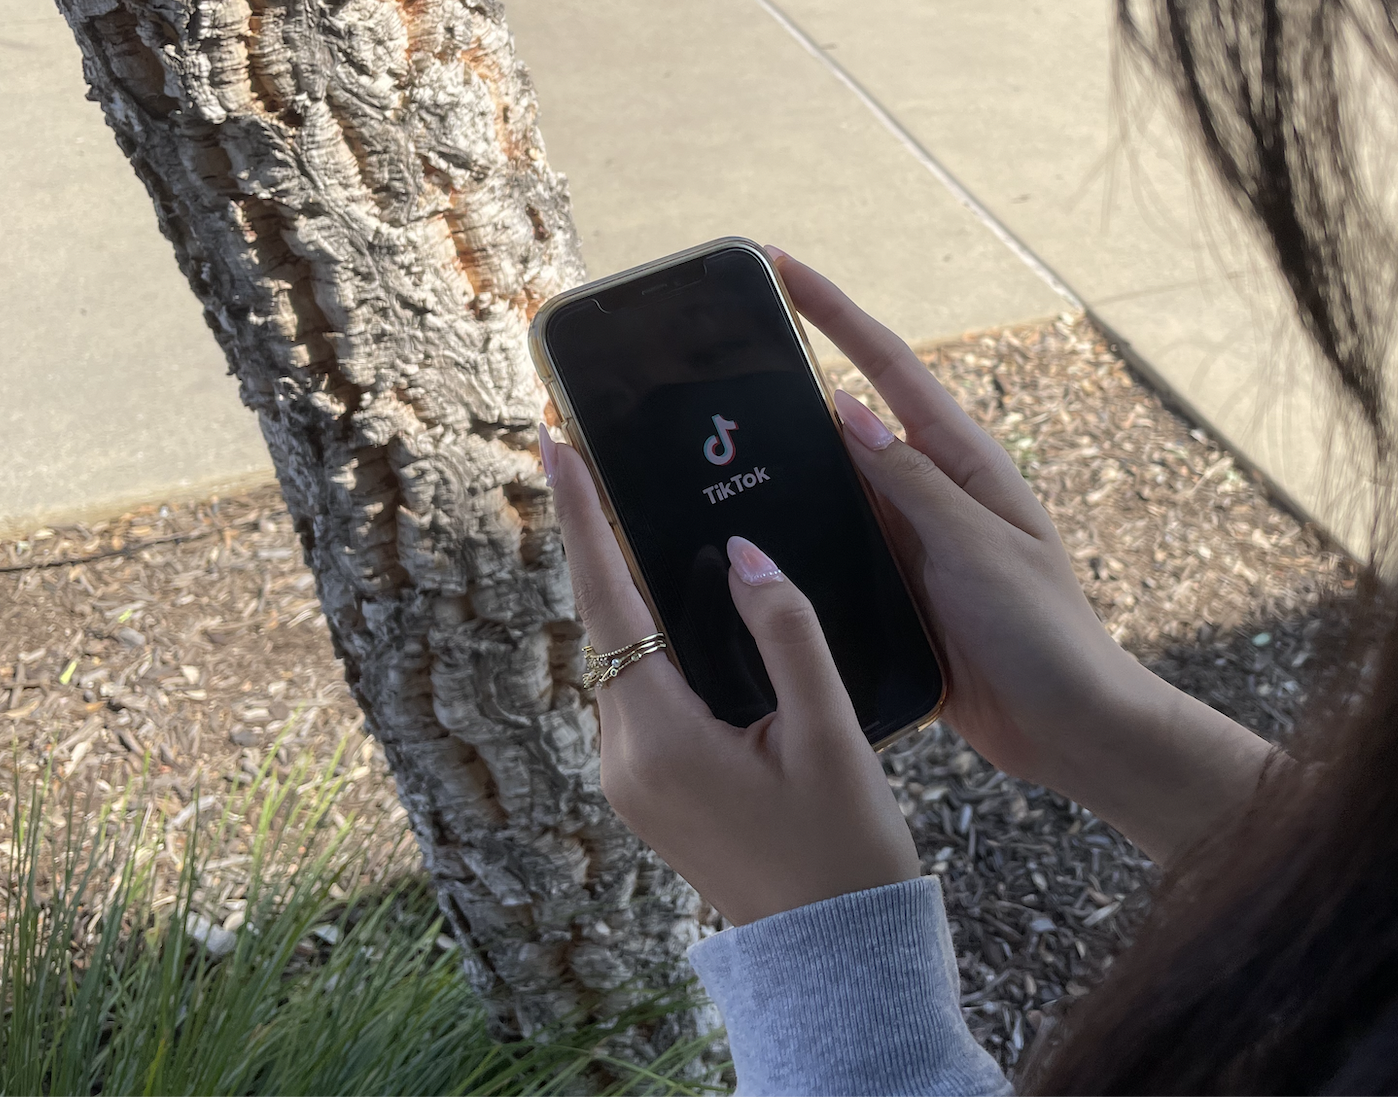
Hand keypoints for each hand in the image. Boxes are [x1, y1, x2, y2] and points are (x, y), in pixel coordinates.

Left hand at [542, 427, 918, 926]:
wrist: (835, 957)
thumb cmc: (844, 848)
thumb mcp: (828, 731)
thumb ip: (786, 631)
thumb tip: (745, 552)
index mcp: (661, 739)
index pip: (608, 600)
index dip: (582, 514)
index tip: (553, 441)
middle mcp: (625, 759)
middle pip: (604, 622)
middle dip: (596, 537)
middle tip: (586, 452)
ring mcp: (630, 780)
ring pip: (620, 658)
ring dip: (624, 588)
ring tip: (629, 508)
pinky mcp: (649, 792)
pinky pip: (639, 692)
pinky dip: (649, 639)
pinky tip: (674, 600)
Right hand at [775, 249, 1271, 861]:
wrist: (1070, 727)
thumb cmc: (1043, 631)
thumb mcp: (978, 548)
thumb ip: (913, 482)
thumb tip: (848, 407)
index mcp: (961, 460)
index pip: (884, 364)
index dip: (831, 308)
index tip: (776, 262)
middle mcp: (929, 490)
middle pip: (846, 416)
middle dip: (787, 376)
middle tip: (714, 350)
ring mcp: (909, 539)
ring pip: (830, 484)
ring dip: (780, 462)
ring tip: (703, 442)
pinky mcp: (894, 591)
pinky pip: (833, 548)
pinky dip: (795, 535)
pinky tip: (740, 540)